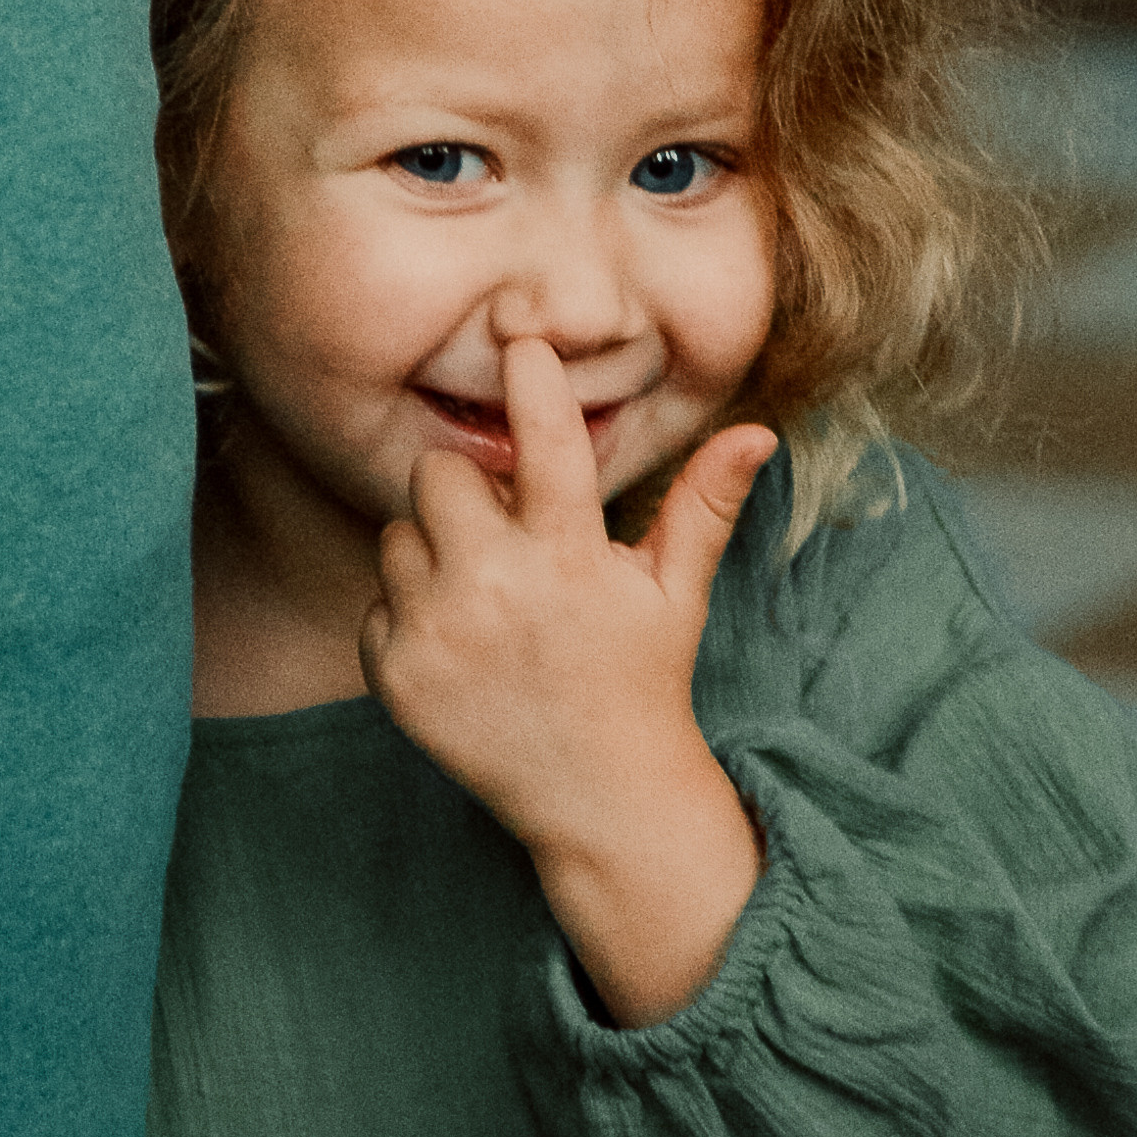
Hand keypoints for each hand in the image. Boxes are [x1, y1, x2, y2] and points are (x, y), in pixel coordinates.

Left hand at [361, 336, 775, 1024]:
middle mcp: (498, 588)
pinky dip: (409, 611)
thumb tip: (758, 431)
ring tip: (487, 593)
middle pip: (439, 474)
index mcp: (571, 556)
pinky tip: (461, 642)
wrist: (596, 797)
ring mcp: (438, 634)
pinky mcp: (395, 675)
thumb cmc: (640, 676)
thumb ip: (705, 501)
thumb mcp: (678, 589)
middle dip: (468, 488)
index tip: (518, 339)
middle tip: (505, 528)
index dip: (531, 378)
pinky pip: (378, 599)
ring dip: (435, 550)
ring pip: (398, 533)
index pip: (545, 439)